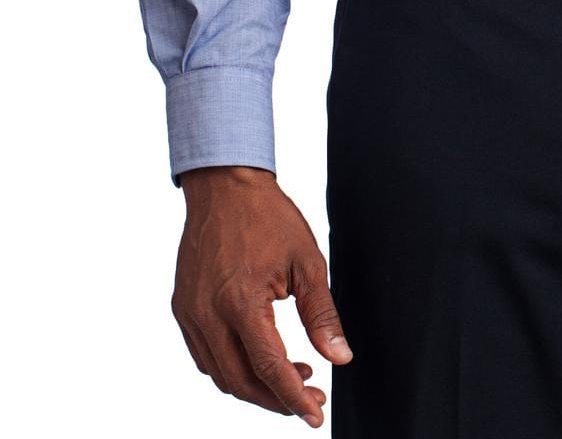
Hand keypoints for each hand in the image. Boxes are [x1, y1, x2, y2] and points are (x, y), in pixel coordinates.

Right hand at [173, 164, 351, 426]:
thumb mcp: (307, 261)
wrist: (225, 185)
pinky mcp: (182, 307)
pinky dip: (232, 367)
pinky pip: (204, 355)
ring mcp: (190, 312)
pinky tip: (258, 357)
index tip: (315, 414)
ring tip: (292, 376)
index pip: (269, 367)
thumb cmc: (267, 217)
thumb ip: (322, 314)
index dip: (294, 397)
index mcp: (240, 301)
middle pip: (240, 381)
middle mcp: (208, 313)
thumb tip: (340, 357)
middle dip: (277, 399)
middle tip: (310, 396)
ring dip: (254, 386)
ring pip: (220, 374)